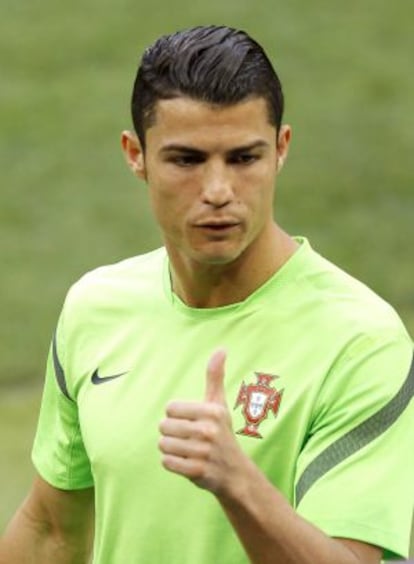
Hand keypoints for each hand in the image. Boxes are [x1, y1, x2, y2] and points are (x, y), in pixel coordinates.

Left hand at [159, 349, 245, 495]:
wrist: (235, 473)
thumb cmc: (222, 433)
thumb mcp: (219, 404)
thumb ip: (215, 376)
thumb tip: (221, 349)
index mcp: (212, 411)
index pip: (170, 408)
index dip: (176, 416)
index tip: (191, 422)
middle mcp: (209, 430)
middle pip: (164, 427)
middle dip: (171, 434)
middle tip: (188, 438)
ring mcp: (203, 452)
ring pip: (163, 445)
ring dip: (171, 449)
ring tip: (187, 450)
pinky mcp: (197, 471)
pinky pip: (167, 462)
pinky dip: (172, 463)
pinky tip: (186, 462)